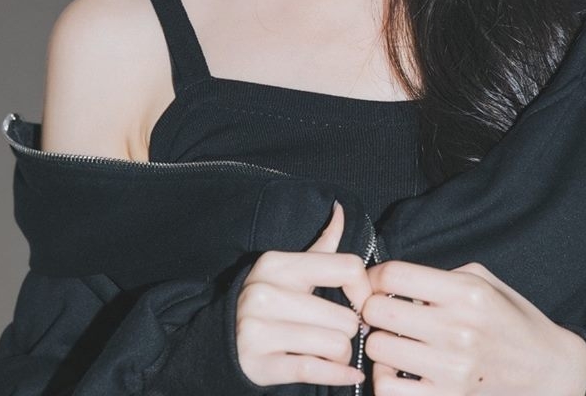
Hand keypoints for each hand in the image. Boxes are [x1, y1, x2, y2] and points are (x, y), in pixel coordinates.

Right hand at [234, 200, 373, 387]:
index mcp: (277, 264)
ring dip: (341, 355)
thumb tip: (341, 210)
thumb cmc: (269, 301)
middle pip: (344, 317)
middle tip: (340, 333)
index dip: (363, 289)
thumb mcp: (290, 268)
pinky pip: (314, 370)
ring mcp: (258, 330)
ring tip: (331, 350)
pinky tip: (350, 375)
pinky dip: (339, 375)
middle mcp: (265, 293)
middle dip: (349, 331)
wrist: (221, 340)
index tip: (361, 303)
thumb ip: (322, 244)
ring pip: (334, 346)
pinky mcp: (259, 365)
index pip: (346, 267)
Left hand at [360, 259, 585, 395]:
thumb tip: (393, 282)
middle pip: (378, 311)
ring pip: (379, 349)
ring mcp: (453, 369)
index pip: (395, 276)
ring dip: (380, 344)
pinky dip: (386, 380)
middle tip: (383, 313)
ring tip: (393, 342)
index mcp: (466, 292)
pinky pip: (390, 391)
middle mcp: (458, 329)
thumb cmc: (511, 318)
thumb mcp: (483, 281)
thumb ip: (440, 277)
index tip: (376, 283)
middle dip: (373, 308)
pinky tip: (398, 371)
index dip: (375, 276)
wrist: (548, 369)